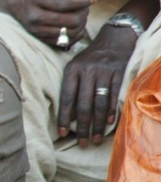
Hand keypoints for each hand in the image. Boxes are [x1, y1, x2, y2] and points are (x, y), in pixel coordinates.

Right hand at [0, 0, 93, 48]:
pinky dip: (75, 34)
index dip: (81, 2)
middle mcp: (34, 16)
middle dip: (83, 12)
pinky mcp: (39, 37)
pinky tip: (76, 25)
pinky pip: (64, 41)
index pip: (63, 4)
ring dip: (81, 24)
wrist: (9, 2)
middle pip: (68, 20)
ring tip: (81, 14)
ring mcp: (36, 29)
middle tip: (86, 5)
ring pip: (69, 32)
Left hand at [57, 24, 134, 146]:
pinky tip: (108, 124)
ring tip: (95, 138)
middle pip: (83, 104)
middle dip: (82, 126)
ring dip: (97, 123)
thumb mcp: (75, 67)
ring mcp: (104, 71)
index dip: (64, 117)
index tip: (62, 133)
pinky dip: (111, 111)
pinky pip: (114, 95)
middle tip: (82, 143)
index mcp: (72, 70)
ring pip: (99, 103)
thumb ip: (71, 88)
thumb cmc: (90, 58)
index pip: (66, 98)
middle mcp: (87, 71)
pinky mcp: (119, 72)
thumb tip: (69, 116)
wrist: (114, 38)